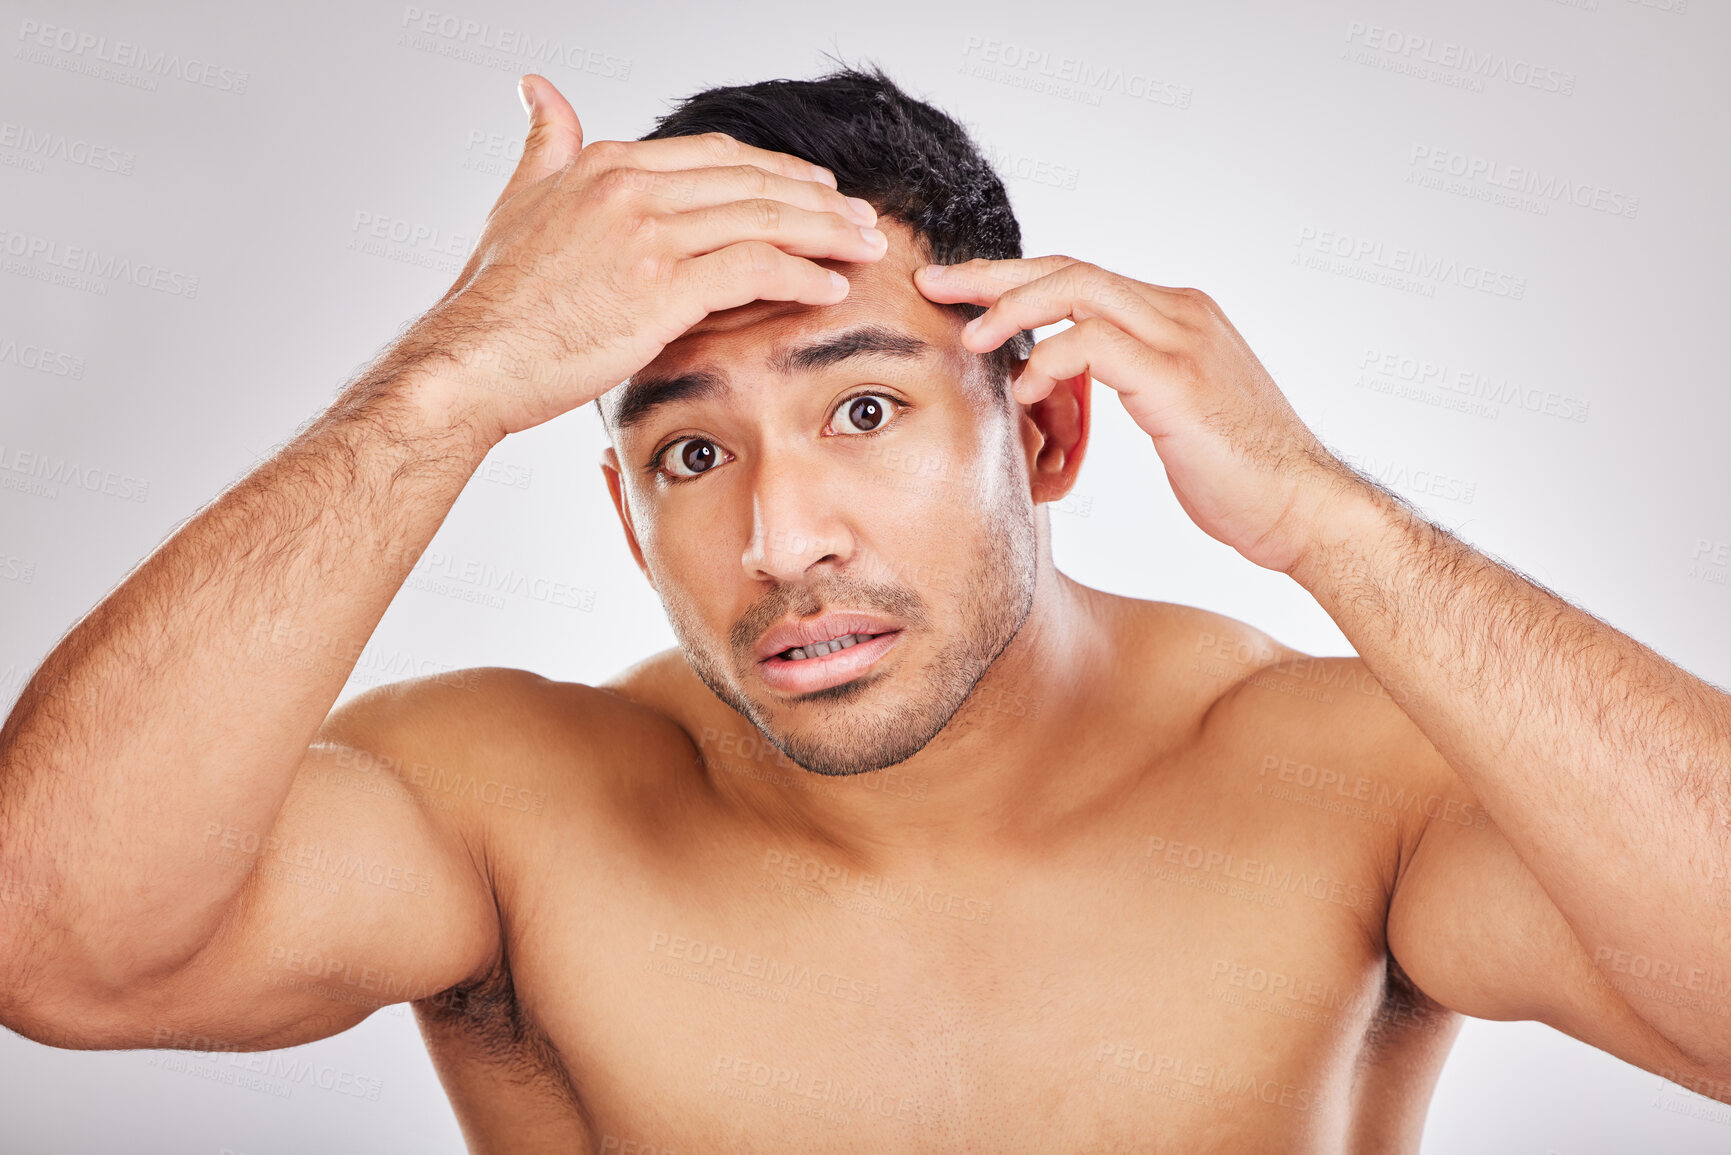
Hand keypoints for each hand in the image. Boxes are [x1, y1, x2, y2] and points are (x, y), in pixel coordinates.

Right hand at [400, 74, 888, 440]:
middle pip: (752, 181)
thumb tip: (536, 88)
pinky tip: (831, 286)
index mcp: (606, 164)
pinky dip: (803, 274)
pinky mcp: (663, 288)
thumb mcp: (519, 197)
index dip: (775, 172)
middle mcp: (631, 188)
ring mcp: (648, 236)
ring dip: (827, 233)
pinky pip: (755, 269)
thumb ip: (545, 142)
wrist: (472, 359)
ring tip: (865, 248)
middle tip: (861, 218)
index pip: (717, 156)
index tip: (814, 190)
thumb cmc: (495, 298)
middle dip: (817, 199)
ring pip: (764, 219)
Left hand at [915, 256, 1359, 574]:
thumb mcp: (1178, 413)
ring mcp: (1182, 339)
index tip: (963, 295)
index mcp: (1178, 315)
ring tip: (968, 336)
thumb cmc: (1242, 476)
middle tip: (934, 282)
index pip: (1082, 277)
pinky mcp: (1176, 379)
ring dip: (1011, 308)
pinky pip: (1092, 344)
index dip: (1018, 282)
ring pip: (1076, 289)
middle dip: (994, 275)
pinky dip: (1049, 359)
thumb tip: (1073, 386)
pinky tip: (1025, 387)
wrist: (1307, 508)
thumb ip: (1132, 383)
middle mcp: (1180, 312)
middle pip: (1069, 267)